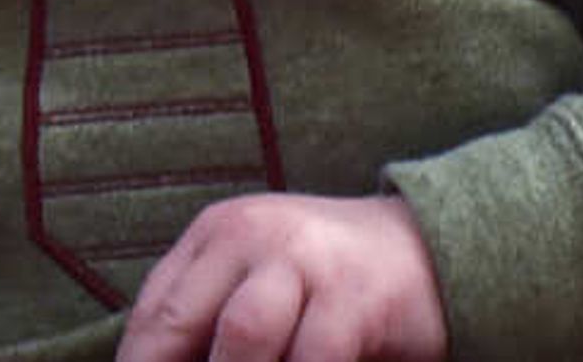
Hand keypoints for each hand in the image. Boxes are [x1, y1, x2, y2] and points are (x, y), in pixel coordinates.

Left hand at [116, 192, 446, 361]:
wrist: (425, 248)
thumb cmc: (325, 281)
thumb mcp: (258, 280)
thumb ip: (209, 318)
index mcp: (219, 234)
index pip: (157, 310)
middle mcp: (256, 236)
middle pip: (190, 321)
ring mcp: (307, 263)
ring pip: (245, 336)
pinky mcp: (356, 298)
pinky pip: (315, 360)